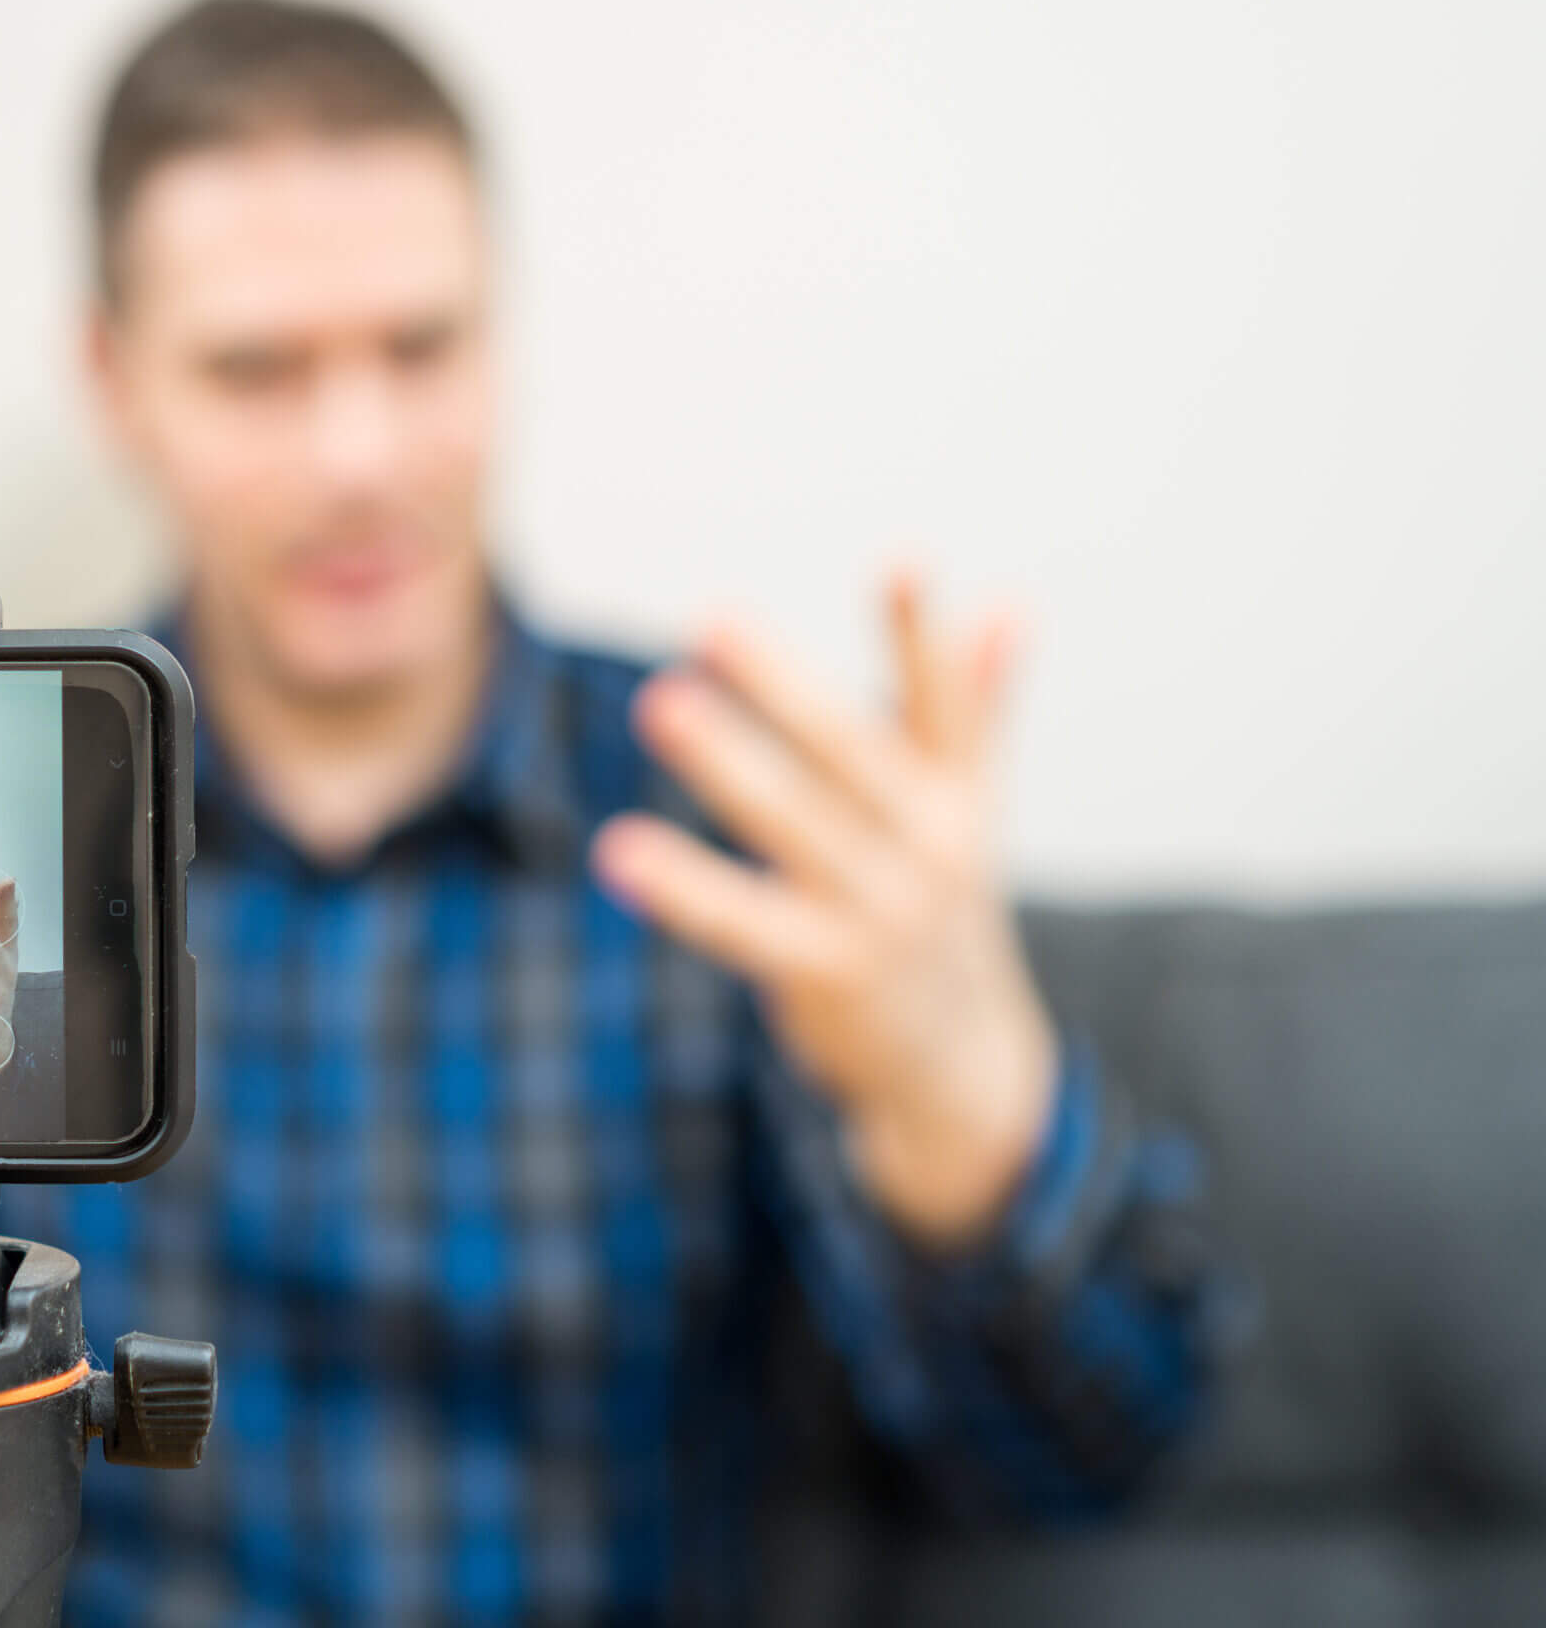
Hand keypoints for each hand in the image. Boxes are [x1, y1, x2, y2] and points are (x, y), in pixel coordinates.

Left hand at [589, 569, 1057, 1247]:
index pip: (940, 704)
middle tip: (714, 618)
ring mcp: (881, 915)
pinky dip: (684, 887)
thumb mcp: (968, 811)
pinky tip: (618, 852)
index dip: (918, 636)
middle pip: (848, 755)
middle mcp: (928, 851)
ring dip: (729, 765)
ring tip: (658, 703)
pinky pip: (743, 923)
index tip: (903, 559)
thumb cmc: (939, 911)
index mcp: (955, 800)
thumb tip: (1009, 604)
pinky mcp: (829, 976)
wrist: (958, 1068)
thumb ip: (974, 711)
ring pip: (794, 826)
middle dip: (784, 686)